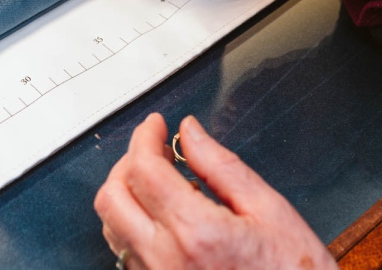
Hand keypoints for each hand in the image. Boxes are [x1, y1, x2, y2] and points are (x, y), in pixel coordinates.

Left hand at [94, 113, 335, 269]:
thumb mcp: (269, 210)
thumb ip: (221, 165)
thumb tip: (190, 132)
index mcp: (197, 234)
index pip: (144, 170)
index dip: (145, 137)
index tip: (156, 125)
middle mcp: (166, 262)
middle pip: (112, 198)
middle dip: (128, 162)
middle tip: (156, 149)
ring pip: (112, 226)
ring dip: (128, 193)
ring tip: (163, 180)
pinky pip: (126, 253)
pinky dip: (135, 223)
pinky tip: (166, 215)